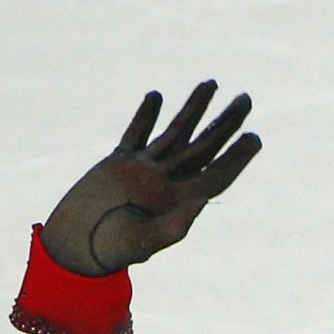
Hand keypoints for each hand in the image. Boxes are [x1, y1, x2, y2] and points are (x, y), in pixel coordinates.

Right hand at [40, 81, 261, 276]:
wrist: (79, 245)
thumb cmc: (115, 249)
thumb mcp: (147, 241)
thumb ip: (175, 225)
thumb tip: (201, 201)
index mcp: (180, 201)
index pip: (216, 174)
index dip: (237, 157)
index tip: (254, 137)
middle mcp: (168, 182)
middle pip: (204, 146)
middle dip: (225, 124)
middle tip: (246, 100)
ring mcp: (144, 170)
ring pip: (175, 132)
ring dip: (193, 109)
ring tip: (210, 84)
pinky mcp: (118, 163)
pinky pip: (136, 134)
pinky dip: (145, 116)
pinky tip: (157, 96)